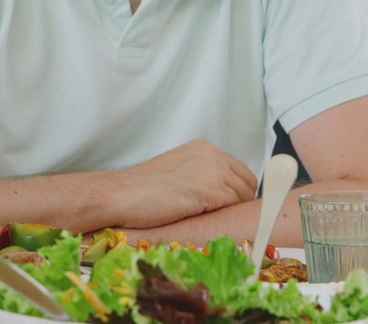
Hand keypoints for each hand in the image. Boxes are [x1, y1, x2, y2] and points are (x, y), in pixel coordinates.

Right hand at [109, 139, 257, 228]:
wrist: (121, 195)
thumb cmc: (141, 190)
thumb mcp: (178, 172)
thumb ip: (201, 175)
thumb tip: (221, 194)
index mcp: (204, 148)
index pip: (240, 171)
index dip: (236, 192)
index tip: (226, 207)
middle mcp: (212, 154)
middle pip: (247, 183)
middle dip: (238, 202)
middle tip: (218, 216)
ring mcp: (213, 170)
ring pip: (242, 196)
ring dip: (230, 211)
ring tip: (206, 219)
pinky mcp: (210, 189)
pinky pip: (233, 206)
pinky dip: (223, 216)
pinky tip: (203, 220)